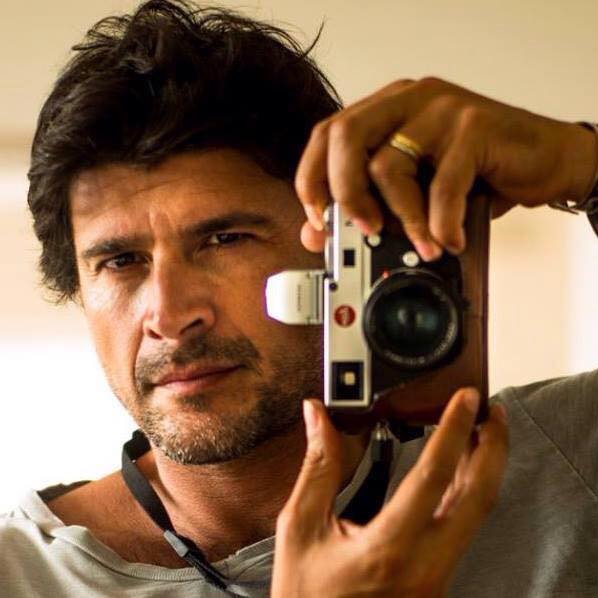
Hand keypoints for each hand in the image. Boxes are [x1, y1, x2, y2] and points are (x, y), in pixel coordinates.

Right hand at [270, 389, 507, 597]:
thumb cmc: (306, 594)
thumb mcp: (301, 527)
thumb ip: (318, 467)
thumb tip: (319, 417)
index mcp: (387, 549)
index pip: (433, 477)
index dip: (452, 429)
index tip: (465, 400)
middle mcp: (424, 567)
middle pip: (479, 499)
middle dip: (493, 448)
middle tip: (491, 412)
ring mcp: (436, 579)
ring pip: (477, 515)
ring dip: (483, 469)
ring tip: (480, 432)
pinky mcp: (437, 582)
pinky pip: (464, 529)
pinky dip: (468, 492)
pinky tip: (460, 472)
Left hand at [296, 77, 596, 259]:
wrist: (546, 159)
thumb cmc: (477, 175)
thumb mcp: (416, 193)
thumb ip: (371, 207)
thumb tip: (318, 234)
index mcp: (386, 110)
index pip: (327, 135)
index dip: (312, 180)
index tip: (319, 221)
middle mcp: (408, 101)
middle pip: (345, 137)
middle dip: (344, 193)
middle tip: (363, 230)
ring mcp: (440, 108)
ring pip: (388, 163)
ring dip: (401, 219)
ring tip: (422, 247)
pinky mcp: (474, 125)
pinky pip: (442, 183)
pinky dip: (441, 222)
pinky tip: (449, 239)